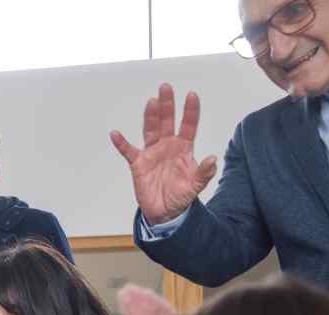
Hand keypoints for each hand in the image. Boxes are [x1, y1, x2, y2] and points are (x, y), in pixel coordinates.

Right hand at [110, 84, 218, 224]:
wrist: (165, 212)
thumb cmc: (181, 196)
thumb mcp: (196, 185)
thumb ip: (204, 172)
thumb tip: (213, 159)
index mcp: (183, 148)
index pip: (188, 125)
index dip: (190, 111)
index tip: (191, 95)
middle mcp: (167, 145)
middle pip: (167, 121)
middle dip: (167, 105)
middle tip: (165, 88)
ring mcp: (152, 153)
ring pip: (150, 130)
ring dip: (150, 117)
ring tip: (151, 102)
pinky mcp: (138, 163)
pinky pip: (128, 151)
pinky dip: (121, 143)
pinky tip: (116, 134)